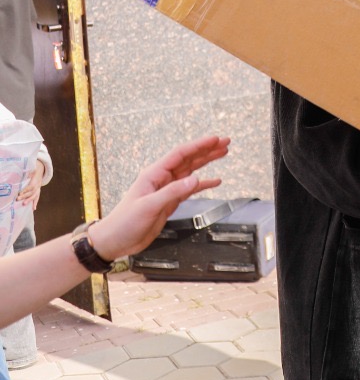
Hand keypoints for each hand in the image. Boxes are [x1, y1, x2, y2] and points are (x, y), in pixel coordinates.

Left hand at [16, 160, 42, 208]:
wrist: (40, 173)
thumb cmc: (33, 173)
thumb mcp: (31, 171)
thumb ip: (28, 173)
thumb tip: (23, 172)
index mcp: (35, 181)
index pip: (30, 187)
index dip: (25, 190)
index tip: (19, 193)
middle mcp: (37, 186)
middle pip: (31, 192)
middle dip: (25, 196)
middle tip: (18, 199)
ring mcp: (38, 190)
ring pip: (34, 196)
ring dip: (29, 200)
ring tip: (24, 204)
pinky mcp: (38, 193)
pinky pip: (37, 198)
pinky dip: (35, 203)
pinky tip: (33, 208)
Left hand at [91, 136, 230, 260]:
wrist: (115, 240)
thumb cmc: (125, 222)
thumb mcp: (149, 206)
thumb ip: (172, 192)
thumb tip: (195, 179)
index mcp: (154, 175)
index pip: (180, 154)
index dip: (199, 145)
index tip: (216, 139)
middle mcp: (162, 179)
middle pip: (188, 159)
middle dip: (207, 149)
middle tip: (225, 142)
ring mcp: (166, 190)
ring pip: (191, 171)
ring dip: (207, 162)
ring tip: (223, 153)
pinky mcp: (169, 202)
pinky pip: (190, 189)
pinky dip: (203, 184)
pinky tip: (215, 182)